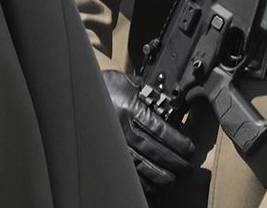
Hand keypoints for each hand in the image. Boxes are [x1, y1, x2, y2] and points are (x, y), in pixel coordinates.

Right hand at [101, 70, 198, 191]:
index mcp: (129, 108)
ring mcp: (112, 143)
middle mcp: (121, 127)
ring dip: (160, 174)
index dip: (177, 142)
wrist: (78, 95)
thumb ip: (147, 93)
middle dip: (173, 161)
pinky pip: (125, 172)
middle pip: (153, 150)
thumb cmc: (105, 88)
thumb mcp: (127, 83)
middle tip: (187, 167)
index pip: (160, 130)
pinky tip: (153, 184)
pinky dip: (141, 181)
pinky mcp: (106, 154)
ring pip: (141, 164)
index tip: (189, 149)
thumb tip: (169, 104)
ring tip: (175, 177)